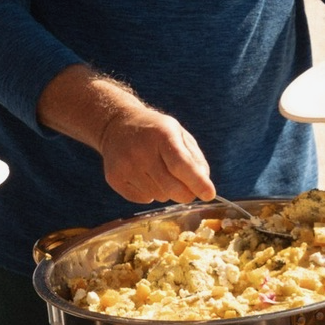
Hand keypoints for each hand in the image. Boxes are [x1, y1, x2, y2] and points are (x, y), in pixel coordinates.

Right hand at [38, 64, 215, 204]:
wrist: (116, 125)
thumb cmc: (156, 132)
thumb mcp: (179, 135)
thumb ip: (195, 159)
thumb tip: (204, 186)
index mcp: (162, 135)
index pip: (181, 164)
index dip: (197, 182)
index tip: (209, 194)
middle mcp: (141, 150)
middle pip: (171, 187)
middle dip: (186, 194)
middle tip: (189, 191)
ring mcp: (125, 165)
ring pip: (158, 196)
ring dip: (166, 191)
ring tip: (159, 173)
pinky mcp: (114, 178)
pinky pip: (143, 199)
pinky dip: (150, 194)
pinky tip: (144, 177)